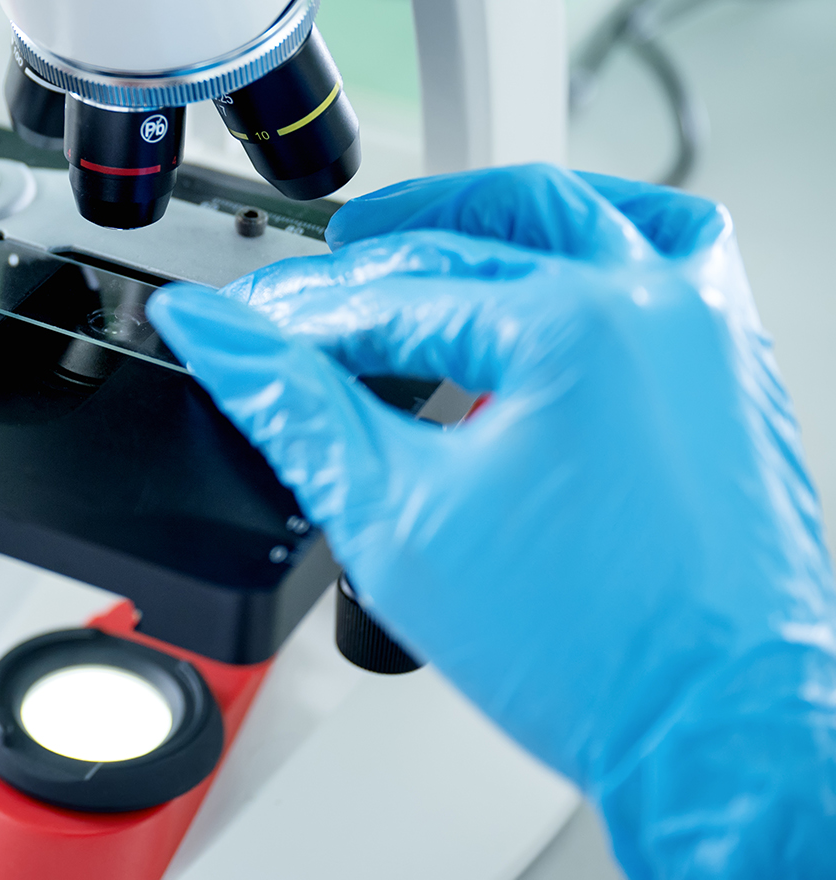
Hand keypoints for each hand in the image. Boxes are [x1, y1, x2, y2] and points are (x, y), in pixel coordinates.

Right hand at [146, 165, 835, 878]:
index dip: (291, 318)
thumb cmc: (595, 654)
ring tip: (400, 242)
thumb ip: (292, 408)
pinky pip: (674, 251)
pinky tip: (551, 264)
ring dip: (478, 216)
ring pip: (575, 215)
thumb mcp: (394, 519)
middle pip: (465, 241)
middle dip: (361, 269)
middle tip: (292, 304)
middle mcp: (649, 305)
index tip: (233, 328)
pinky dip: (601, 239)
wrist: (718, 734)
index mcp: (571, 327)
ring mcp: (703, 331)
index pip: (385, 299)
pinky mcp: (733, 369)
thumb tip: (216, 337)